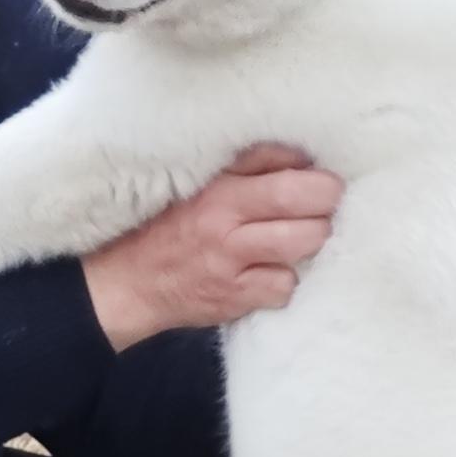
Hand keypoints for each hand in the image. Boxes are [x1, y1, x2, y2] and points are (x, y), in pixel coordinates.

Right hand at [84, 144, 341, 349]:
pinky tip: (268, 275)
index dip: (316, 174)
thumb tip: (304, 159)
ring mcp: (231, 262)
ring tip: (297, 239)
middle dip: (326, 205)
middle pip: (303, 203)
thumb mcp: (202, 185)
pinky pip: (285, 286)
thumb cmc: (171, 228)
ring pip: (304, 244)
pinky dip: (285, 282)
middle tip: (323, 208)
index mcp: (218, 187)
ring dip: (311, 242)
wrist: (129, 284)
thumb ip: (251, 167)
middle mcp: (224, 221)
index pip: (283, 167)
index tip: (321, 179)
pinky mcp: (235, 297)